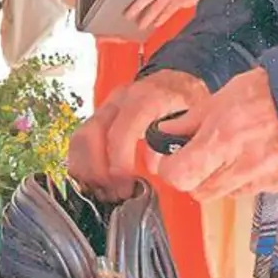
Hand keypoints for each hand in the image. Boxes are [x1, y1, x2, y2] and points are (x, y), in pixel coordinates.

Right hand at [69, 70, 210, 200]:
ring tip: (105, 192)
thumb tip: (160, 168)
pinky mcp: (99, 118)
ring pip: (80, 139)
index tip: (124, 183)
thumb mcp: (197, 119)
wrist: (176, 83)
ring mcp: (106, 107)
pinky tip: (97, 183)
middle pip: (91, 135)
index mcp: (147, 98)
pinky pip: (80, 143)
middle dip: (98, 171)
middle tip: (115, 194)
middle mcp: (121, 100)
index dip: (119, 160)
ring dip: (87, 171)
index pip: (121, 129)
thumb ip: (182, 143)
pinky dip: (83, 166)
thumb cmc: (186, 101)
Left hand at [124, 0, 200, 31]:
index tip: (121, 7)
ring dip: (148, 18)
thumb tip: (134, 7)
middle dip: (136, 8)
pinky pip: (167, 12)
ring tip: (140, 26)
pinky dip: (161, 19)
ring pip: (156, 7)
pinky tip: (155, 25)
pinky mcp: (178, 1)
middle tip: (128, 17)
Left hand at [143, 68, 277, 199]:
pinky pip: (260, 190)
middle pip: (201, 192)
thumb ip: (194, 119)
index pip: (179, 175)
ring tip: (238, 151)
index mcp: (223, 139)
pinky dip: (254, 178)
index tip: (172, 159)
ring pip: (230, 193)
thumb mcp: (226, 94)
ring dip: (225, 178)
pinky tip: (262, 156)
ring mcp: (268, 180)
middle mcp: (244, 165)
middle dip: (196, 177)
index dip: (171, 169)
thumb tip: (166, 133)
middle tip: (202, 157)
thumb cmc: (276, 90)